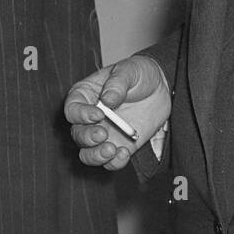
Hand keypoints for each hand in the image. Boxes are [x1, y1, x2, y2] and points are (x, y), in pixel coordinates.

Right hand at [64, 55, 170, 170]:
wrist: (161, 88)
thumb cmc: (138, 73)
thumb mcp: (129, 70)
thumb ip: (117, 84)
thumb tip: (106, 100)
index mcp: (85, 95)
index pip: (72, 109)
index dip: (81, 115)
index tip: (99, 114)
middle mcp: (89, 118)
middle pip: (77, 134)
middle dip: (88, 137)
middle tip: (104, 134)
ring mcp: (103, 134)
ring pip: (87, 154)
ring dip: (96, 156)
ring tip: (112, 149)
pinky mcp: (119, 146)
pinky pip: (110, 162)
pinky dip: (115, 162)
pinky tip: (125, 153)